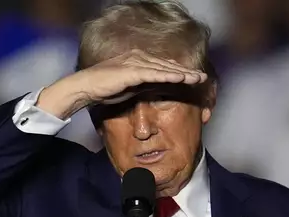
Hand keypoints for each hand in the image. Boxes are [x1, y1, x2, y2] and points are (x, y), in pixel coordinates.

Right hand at [37, 49, 207, 118]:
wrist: (86, 88)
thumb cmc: (105, 88)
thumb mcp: (130, 86)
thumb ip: (144, 84)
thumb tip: (158, 88)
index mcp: (138, 59)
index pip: (163, 65)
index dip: (179, 71)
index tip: (193, 78)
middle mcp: (138, 57)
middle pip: (167, 64)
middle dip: (186, 71)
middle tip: (202, 77)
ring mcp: (135, 62)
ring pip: (164, 68)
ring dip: (182, 73)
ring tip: (197, 78)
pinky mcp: (131, 70)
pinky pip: (154, 74)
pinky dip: (169, 76)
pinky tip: (181, 79)